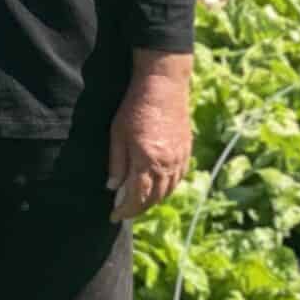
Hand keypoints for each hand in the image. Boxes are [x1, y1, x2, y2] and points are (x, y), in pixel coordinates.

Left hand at [107, 52, 191, 220]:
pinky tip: (158, 185)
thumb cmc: (136, 106)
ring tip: (140, 200)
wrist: (163, 83)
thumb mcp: (118, 134)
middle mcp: (166, 163)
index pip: (137, 197)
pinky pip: (179, 177)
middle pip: (154, 198)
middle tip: (124, 210)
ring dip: (154, 200)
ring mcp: (179, 157)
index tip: (114, 215)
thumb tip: (113, 187)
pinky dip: (168, 187)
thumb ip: (116, 163)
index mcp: (147, 161)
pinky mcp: (186, 149)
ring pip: (168, 190)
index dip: (125, 210)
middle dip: (138, 208)